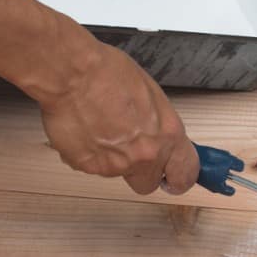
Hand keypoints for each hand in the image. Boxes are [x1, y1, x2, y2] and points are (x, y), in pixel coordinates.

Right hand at [40, 43, 199, 194]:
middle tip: (129, 149)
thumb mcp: (150, 94)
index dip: (179, 176)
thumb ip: (158, 125)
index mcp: (167, 134)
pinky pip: (92, 167)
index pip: (186, 173)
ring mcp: (116, 165)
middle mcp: (145, 155)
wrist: (71, 75)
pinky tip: (85, 129)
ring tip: (100, 125)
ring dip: (111, 157)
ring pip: (117, 173)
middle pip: (148, 183)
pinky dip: (88, 153)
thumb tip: (157, 135)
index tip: (174, 175)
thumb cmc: (107, 73)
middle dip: (140, 171)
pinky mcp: (88, 167)